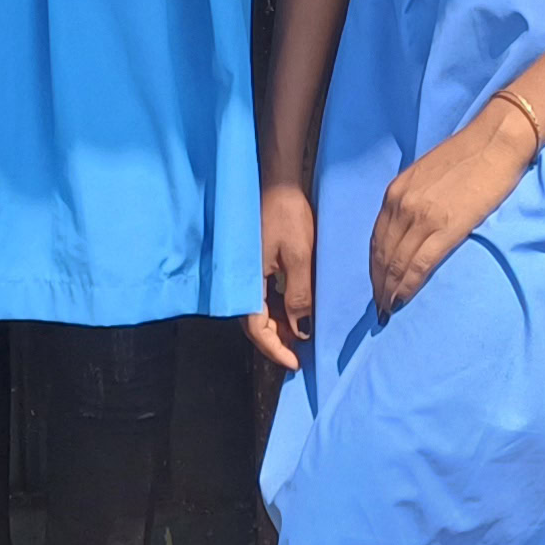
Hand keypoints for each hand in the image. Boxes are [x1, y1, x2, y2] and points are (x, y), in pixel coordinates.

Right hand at [247, 177, 316, 372]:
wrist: (277, 180)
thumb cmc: (287, 214)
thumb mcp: (298, 256)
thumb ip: (298, 295)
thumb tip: (300, 330)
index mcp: (247, 282)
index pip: (256, 328)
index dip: (274, 349)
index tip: (294, 364)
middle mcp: (242, 281)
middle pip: (255, 323)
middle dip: (277, 342)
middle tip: (300, 355)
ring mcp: (248, 273)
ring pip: (260, 311)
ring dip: (279, 327)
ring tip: (302, 337)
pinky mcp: (256, 264)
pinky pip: (265, 296)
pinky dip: (279, 309)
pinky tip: (297, 312)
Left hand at [369, 100, 534, 317]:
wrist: (495, 142)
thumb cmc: (467, 156)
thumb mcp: (425, 176)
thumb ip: (412, 200)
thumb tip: (409, 230)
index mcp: (395, 192)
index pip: (377, 238)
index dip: (374, 266)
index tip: (376, 286)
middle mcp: (401, 205)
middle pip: (382, 254)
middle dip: (378, 284)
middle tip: (379, 308)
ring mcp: (420, 217)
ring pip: (396, 263)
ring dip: (389, 290)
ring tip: (388, 310)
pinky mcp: (444, 227)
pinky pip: (418, 264)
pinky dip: (407, 286)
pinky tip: (403, 300)